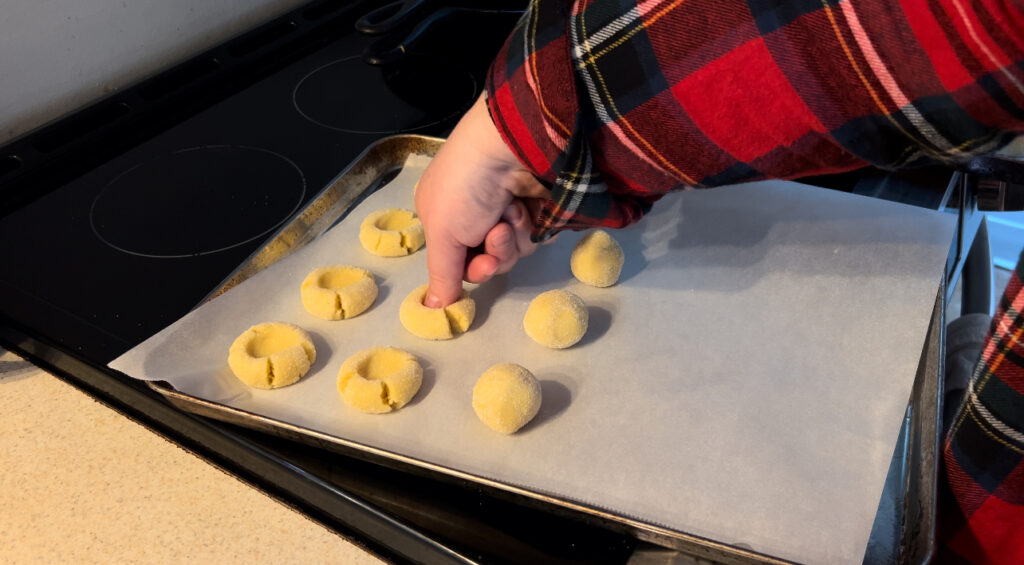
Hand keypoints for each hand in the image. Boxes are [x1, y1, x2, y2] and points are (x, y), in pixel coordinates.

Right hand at [415, 93, 548, 307]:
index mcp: (445, 216)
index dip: (472, 270)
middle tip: (497, 233)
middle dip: (496, 252)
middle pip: (490, 260)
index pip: (458, 261)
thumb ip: (442, 275)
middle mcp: (476, 214)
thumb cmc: (465, 189)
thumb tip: (432, 310)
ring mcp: (509, 209)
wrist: (509, 147)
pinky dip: (533, 227)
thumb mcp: (442, 233)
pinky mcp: (539, 206)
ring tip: (510, 212)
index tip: (482, 265)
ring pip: (516, 252)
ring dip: (513, 238)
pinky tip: (528, 206)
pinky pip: (538, 237)